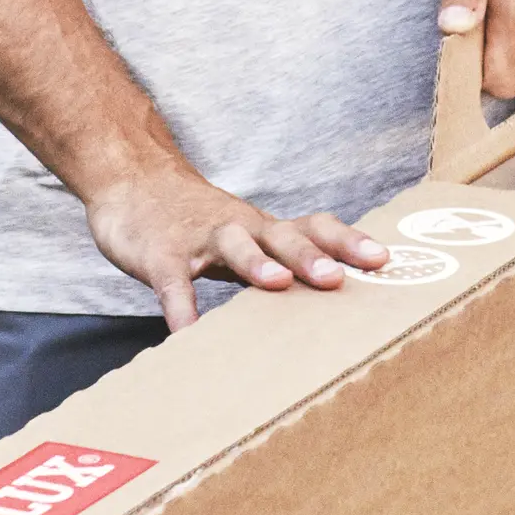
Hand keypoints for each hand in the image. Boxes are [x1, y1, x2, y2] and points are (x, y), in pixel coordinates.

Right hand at [83, 162, 389, 329]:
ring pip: (233, 243)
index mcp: (264, 228)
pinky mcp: (160, 253)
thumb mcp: (244, 237)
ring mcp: (199, 238)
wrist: (132, 180)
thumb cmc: (198, 220)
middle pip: (282, 234)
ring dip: (256, 261)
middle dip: (311, 256)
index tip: (382, 261)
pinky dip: (180, 306)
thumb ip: (277, 265)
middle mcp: (240, 227)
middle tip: (337, 278)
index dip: (347, 242)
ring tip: (277, 284)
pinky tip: (188, 334)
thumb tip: (325, 306)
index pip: (314, 227)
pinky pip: (172, 281)